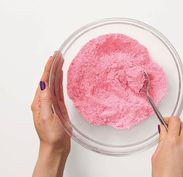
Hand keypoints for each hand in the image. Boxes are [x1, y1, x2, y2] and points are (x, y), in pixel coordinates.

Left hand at [31, 51, 69, 176]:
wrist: (56, 146)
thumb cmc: (51, 135)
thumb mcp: (48, 118)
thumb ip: (46, 101)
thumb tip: (44, 85)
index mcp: (39, 102)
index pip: (44, 81)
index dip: (48, 68)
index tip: (53, 57)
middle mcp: (44, 101)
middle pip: (48, 80)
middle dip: (52, 66)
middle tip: (58, 55)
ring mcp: (52, 103)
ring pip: (54, 84)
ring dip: (56, 72)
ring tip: (60, 61)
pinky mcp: (58, 106)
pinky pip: (59, 91)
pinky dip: (60, 81)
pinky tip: (61, 76)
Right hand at [152, 117, 182, 176]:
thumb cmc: (164, 175)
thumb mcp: (157, 154)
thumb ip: (162, 139)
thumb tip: (163, 130)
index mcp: (172, 141)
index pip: (175, 120)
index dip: (169, 119)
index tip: (166, 121)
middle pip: (182, 125)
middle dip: (174, 126)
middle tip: (168, 131)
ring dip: (181, 134)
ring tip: (174, 142)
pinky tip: (180, 150)